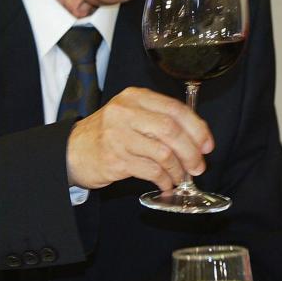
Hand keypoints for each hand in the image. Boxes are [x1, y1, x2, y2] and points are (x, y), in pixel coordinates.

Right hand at [65, 87, 213, 190]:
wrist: (73, 150)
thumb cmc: (110, 133)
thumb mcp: (132, 114)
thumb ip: (160, 118)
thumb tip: (197, 138)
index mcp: (135, 97)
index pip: (174, 109)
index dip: (197, 128)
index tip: (208, 144)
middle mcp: (125, 112)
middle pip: (170, 130)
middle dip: (191, 151)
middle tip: (199, 166)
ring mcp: (118, 136)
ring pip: (162, 152)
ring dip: (178, 169)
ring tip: (182, 177)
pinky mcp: (115, 159)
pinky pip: (150, 171)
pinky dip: (164, 179)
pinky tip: (166, 183)